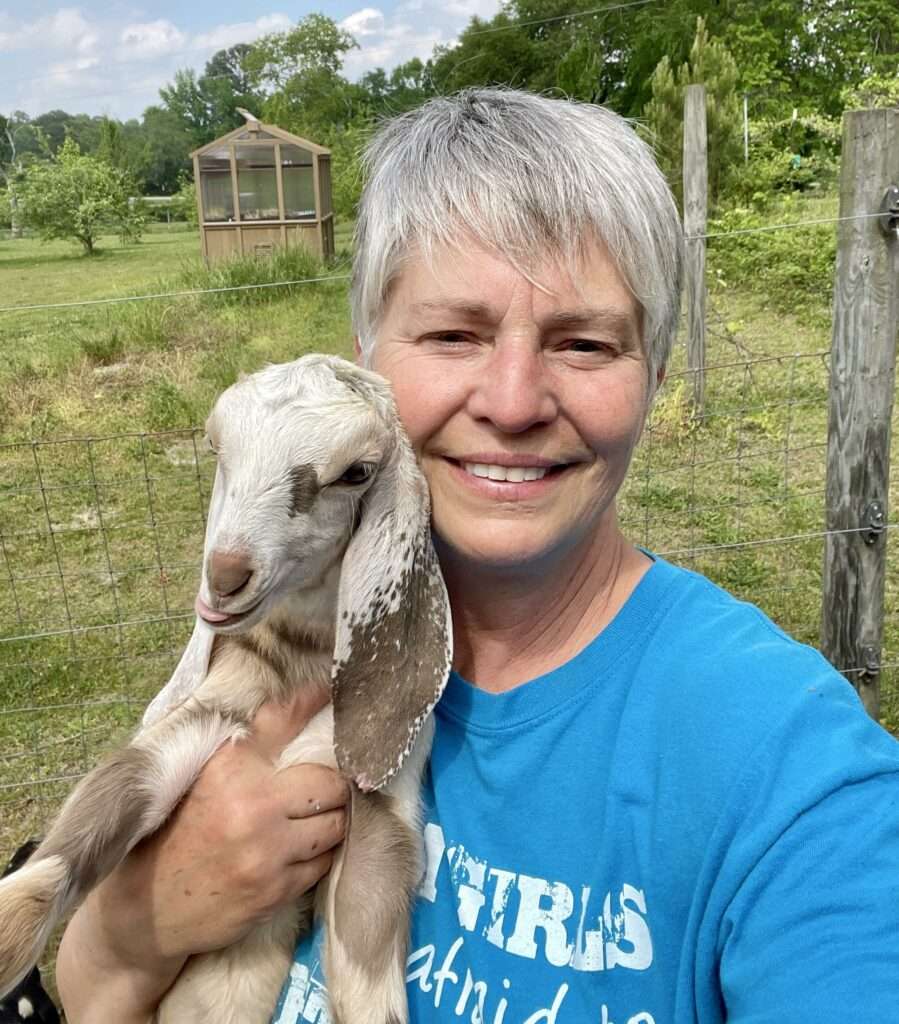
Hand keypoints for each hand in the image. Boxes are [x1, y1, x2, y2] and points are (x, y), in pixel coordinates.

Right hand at [57, 688, 347, 1020]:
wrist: (144, 912)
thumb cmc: (172, 836)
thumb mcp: (199, 778)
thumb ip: (247, 744)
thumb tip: (301, 700)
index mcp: (226, 767)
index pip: (283, 722)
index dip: (311, 704)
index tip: (326, 693)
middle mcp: (251, 804)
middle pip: (329, 782)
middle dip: (330, 785)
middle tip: (321, 789)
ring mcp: (267, 850)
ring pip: (335, 824)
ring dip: (331, 821)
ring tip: (315, 821)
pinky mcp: (276, 889)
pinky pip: (323, 862)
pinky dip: (318, 855)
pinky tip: (300, 852)